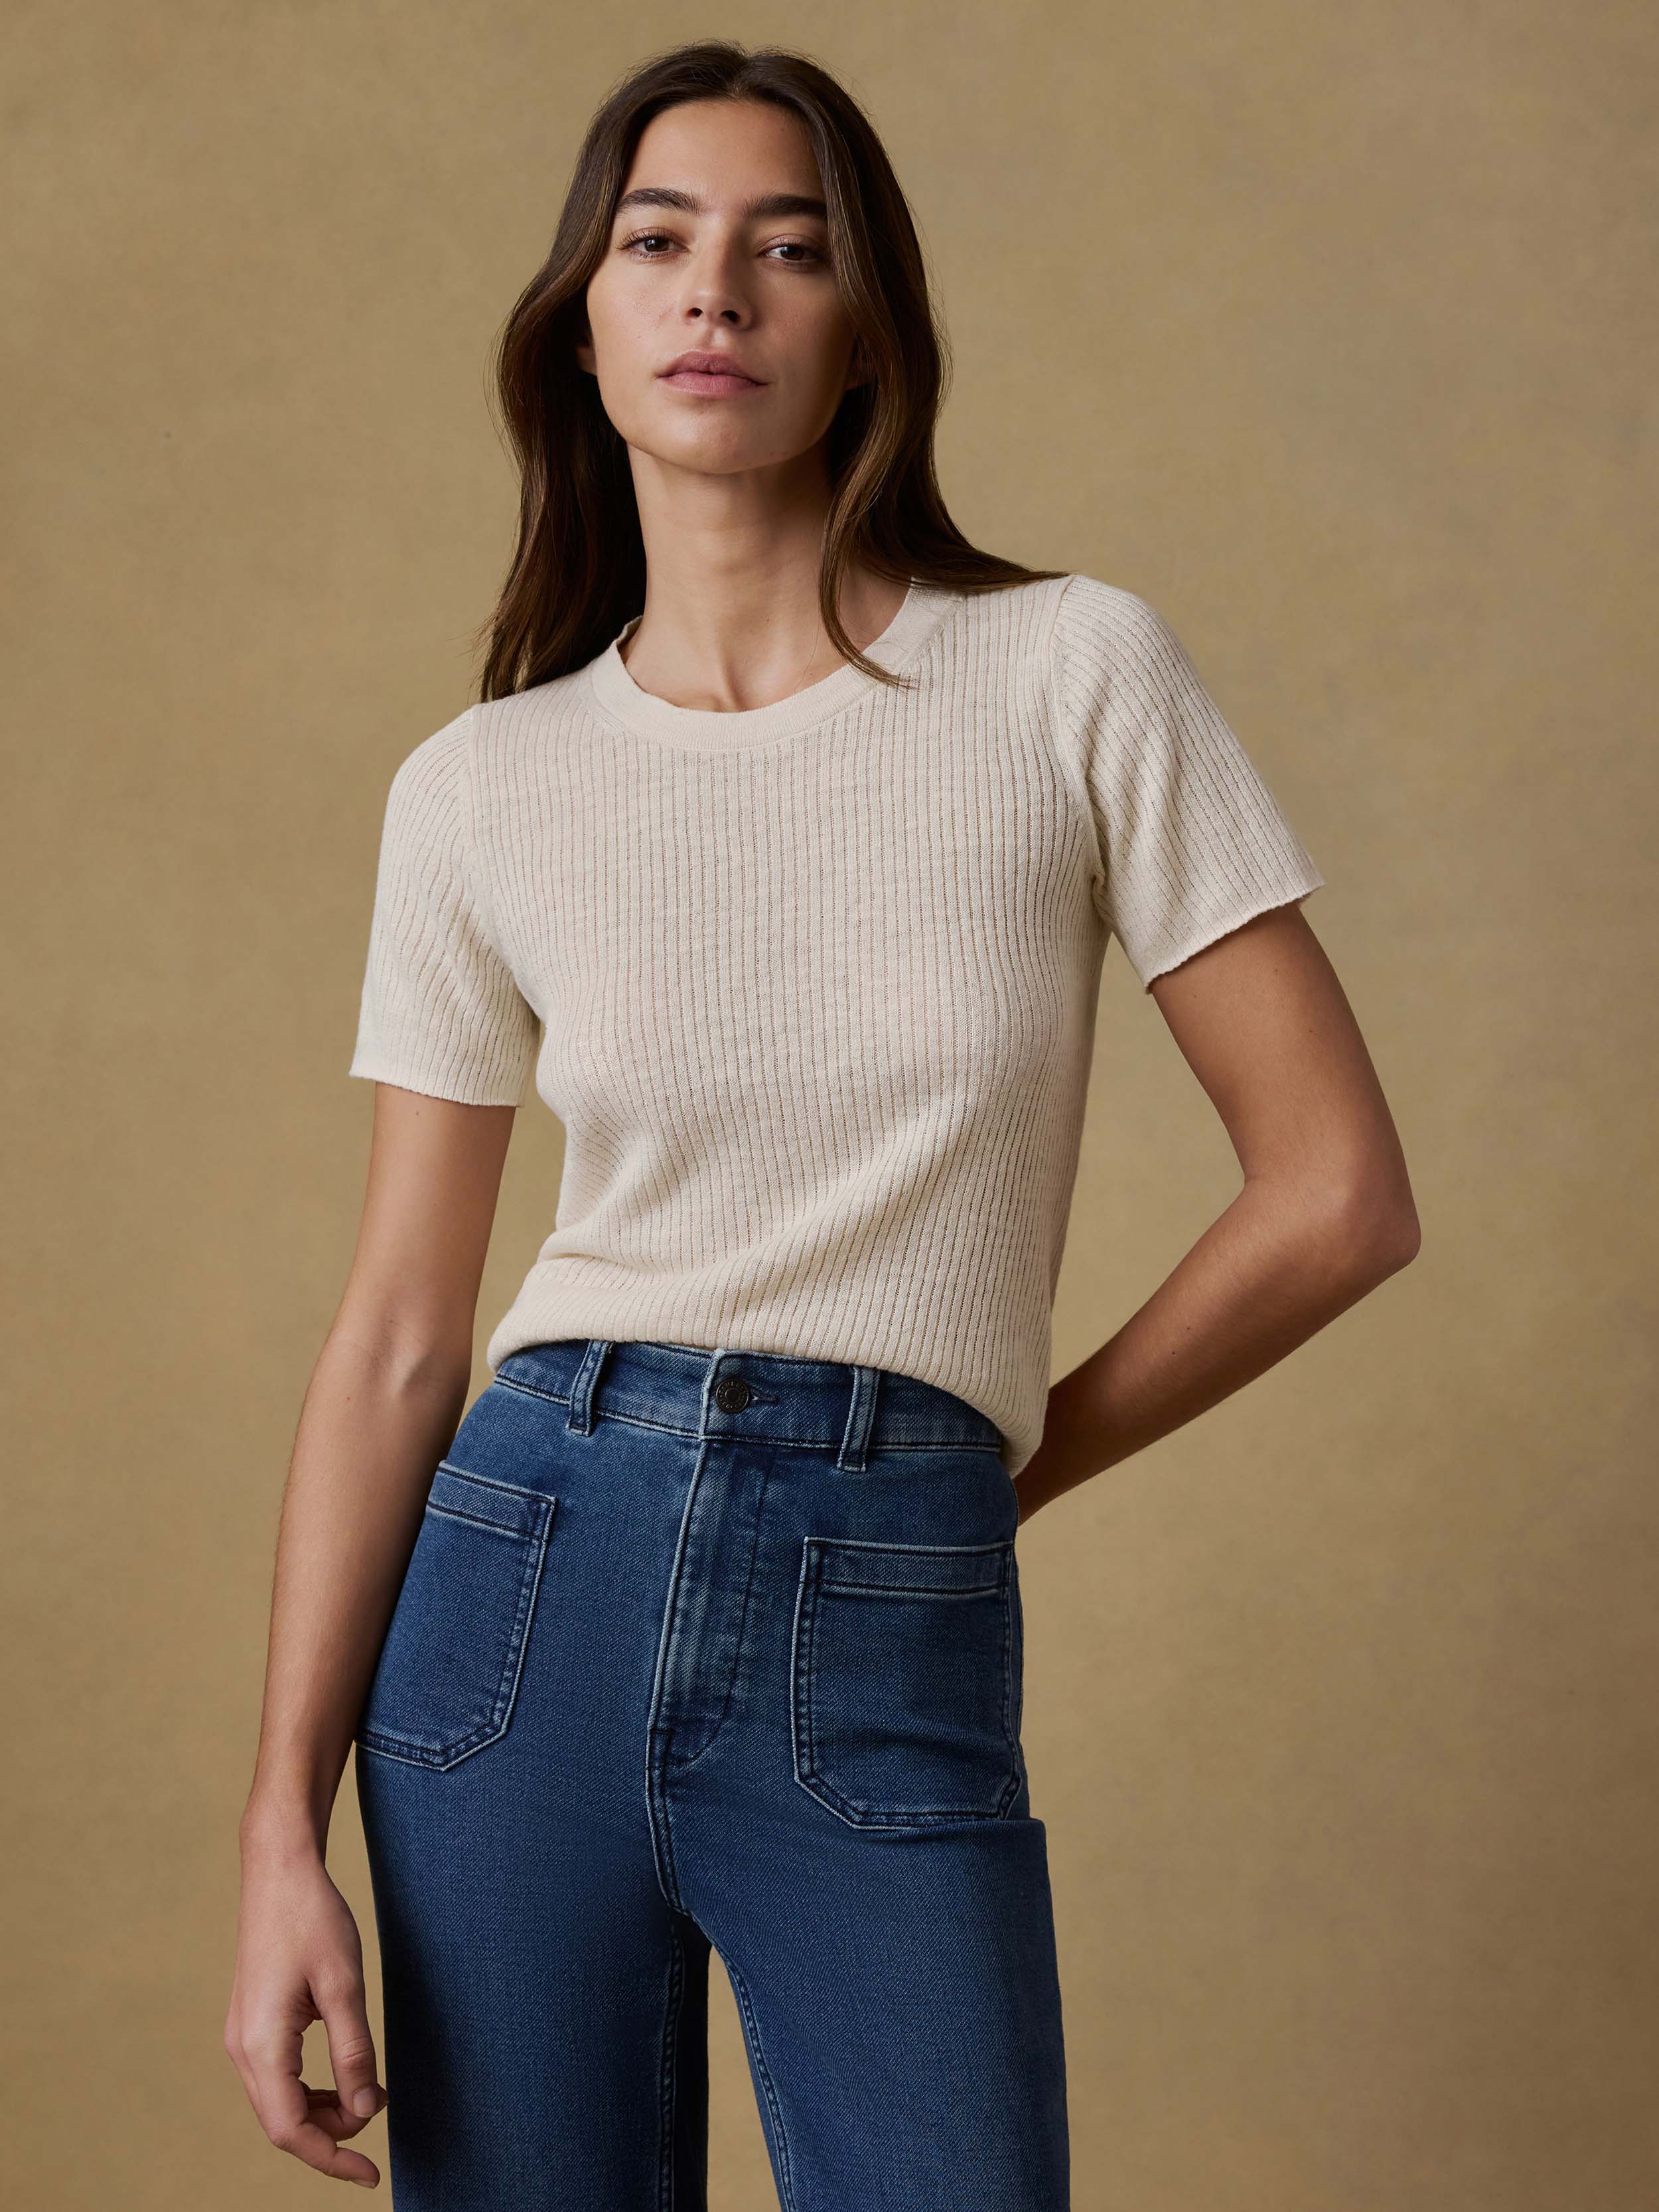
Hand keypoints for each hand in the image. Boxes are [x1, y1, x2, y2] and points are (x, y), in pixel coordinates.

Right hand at [224, 1834, 386, 2187]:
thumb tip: (364, 2111)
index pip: (291, 2130)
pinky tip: (345, 2076)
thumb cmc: (312, 1920)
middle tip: (380, 2119)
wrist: (279, 1871)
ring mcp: (244, 2036)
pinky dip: (312, 2088)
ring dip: (323, 2112)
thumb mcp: (344, 1985)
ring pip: (281, 2101)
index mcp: (262, 2045)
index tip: (372, 2174)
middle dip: (332, 2135)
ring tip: (369, 2096)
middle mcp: (243, 2048)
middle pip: (283, 2122)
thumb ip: (354, 2052)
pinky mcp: (253, 2023)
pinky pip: (279, 2076)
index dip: (332, 2158)